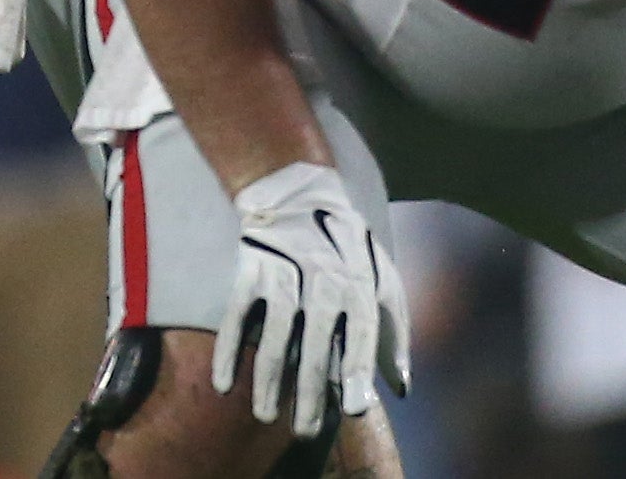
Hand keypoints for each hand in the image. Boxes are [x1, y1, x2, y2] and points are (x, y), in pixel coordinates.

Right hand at [210, 163, 409, 436]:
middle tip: (303, 431)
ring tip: (266, 415)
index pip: (360, 333)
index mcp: (358, 284)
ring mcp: (283, 273)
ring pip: (275, 334)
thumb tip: (400, 388)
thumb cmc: (349, 250)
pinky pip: (236, 316)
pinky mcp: (250, 269)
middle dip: (308, 391)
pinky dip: (229, 350)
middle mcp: (322, 279)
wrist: (298, 193)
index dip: (357, 369)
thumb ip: (394, 333)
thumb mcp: (383, 280)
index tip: (354, 407)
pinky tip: (225, 383)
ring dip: (268, 379)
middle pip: (315, 343)